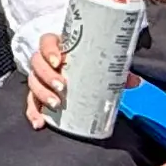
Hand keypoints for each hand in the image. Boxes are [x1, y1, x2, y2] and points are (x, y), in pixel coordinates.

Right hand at [21, 31, 138, 128]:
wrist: (81, 69)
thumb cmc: (89, 62)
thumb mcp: (102, 62)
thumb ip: (117, 70)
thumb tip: (135, 82)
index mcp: (59, 46)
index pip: (46, 42)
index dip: (48, 50)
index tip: (58, 60)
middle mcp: (45, 61)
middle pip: (37, 63)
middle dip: (47, 76)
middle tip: (62, 87)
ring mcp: (40, 77)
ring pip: (33, 82)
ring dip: (41, 93)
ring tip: (56, 104)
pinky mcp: (38, 94)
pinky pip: (31, 102)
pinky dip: (33, 113)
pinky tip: (40, 122)